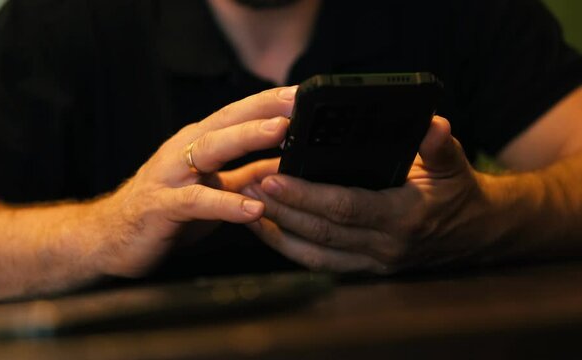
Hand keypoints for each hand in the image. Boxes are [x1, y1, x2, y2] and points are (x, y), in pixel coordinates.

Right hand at [95, 87, 296, 276]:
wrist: (111, 235)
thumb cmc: (167, 209)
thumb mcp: (216, 189)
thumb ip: (250, 175)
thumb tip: (290, 164)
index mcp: (199, 143)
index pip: (238, 115)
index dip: (269, 103)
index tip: (302, 94)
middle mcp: (184, 151)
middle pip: (226, 121)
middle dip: (262, 108)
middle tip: (295, 101)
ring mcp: (171, 176)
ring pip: (210, 149)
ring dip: (246, 137)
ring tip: (280, 131)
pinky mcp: (162, 206)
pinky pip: (197, 202)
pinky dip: (226, 204)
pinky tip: (253, 208)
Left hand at [243, 116, 491, 272]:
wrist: (474, 234)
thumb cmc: (457, 193)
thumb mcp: (454, 165)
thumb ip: (440, 146)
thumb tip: (433, 124)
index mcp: (403, 216)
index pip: (344, 207)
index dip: (307, 195)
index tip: (273, 176)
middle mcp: (384, 245)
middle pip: (321, 232)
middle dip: (281, 210)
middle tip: (249, 187)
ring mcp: (373, 262)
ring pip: (314, 254)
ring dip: (278, 233)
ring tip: (249, 207)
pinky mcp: (365, 269)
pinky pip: (321, 264)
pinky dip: (291, 249)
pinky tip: (269, 230)